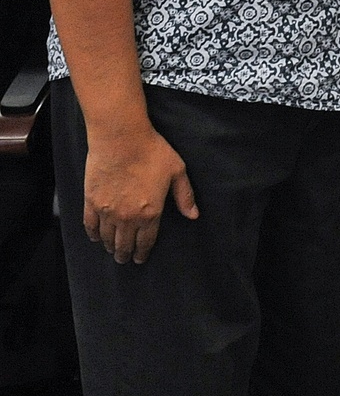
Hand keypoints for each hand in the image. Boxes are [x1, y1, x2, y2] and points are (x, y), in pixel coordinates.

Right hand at [83, 126, 197, 264]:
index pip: (146, 242)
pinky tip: (96, 237)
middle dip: (125, 255)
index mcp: (150, 213)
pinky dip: (93, 235)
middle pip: (125, 245)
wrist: (122, 137)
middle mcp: (128, 218)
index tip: (140, 258)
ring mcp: (107, 211)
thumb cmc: (152, 151)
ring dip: (111, 246)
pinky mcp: (91, 202)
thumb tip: (193, 216)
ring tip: (112, 249)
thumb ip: (185, 196)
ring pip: (107, 238)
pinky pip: (90, 226)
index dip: (142, 253)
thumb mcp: (176, 171)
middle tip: (125, 259)